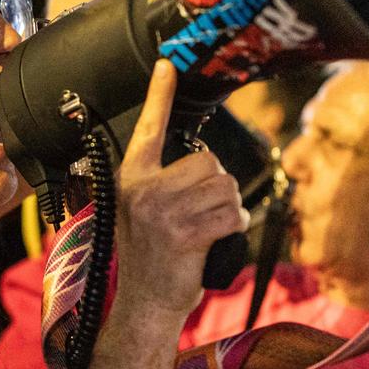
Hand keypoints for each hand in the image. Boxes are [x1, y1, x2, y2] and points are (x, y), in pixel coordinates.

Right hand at [114, 60, 248, 317]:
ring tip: (209, 227)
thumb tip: (204, 167)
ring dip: (229, 207)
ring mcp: (163, 212)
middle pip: (208, 161)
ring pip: (224, 186)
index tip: (168, 65)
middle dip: (218, 185)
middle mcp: (144, 190)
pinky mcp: (185, 234)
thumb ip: (162, 184)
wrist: (144, 304)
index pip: (149, 128)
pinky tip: (219, 238)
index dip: (160, 94)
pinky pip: (230, 213)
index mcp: (132, 178)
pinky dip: (235, 225)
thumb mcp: (142, 213)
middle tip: (203, 211)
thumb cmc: (150, 259)